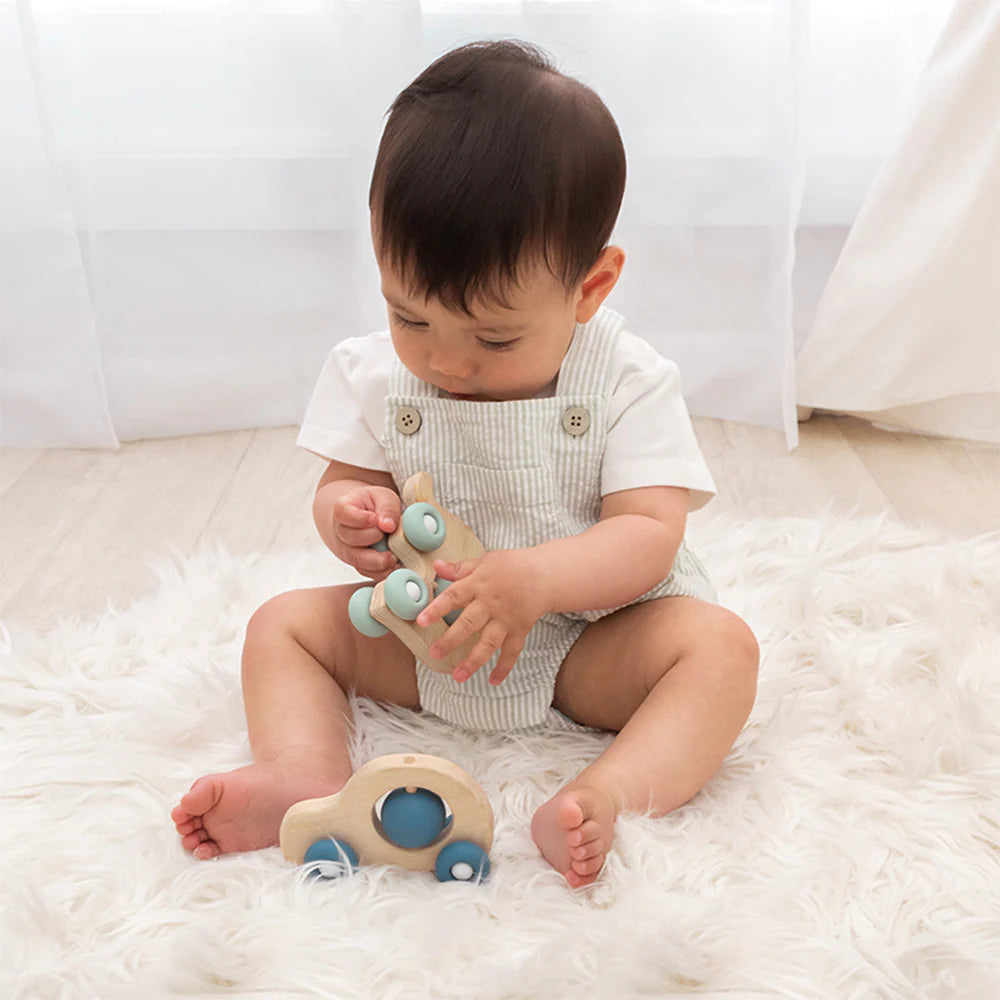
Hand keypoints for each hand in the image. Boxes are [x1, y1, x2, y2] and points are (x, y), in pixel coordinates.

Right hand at [330, 485, 400, 580]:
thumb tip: (388, 526)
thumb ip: (387, 508)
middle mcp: (340, 531)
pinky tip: (394, 565)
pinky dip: (382, 572)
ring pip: (357, 560)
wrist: (366, 519)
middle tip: (386, 534)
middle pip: (351, 538)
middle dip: (372, 537)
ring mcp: (347, 550)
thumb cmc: (374, 506)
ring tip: (394, 555)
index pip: (344, 514)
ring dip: (378, 560)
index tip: (375, 519)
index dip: (361, 519)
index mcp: (343, 509)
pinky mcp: (358, 564)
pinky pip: (367, 572)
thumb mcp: (383, 498)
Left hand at [416, 548, 549, 685]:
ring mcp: (506, 619)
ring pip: (488, 642)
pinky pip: (512, 651)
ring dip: (473, 661)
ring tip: (458, 676)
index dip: (436, 609)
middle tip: (434, 653)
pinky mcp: (520, 629)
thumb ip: (460, 568)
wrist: (545, 573)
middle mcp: (491, 604)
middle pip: (468, 624)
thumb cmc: (513, 565)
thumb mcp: (485, 561)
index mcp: (479, 584)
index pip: (454, 597)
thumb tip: (436, 565)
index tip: (421, 621)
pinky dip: (504, 667)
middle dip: (450, 640)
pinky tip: (494, 681)